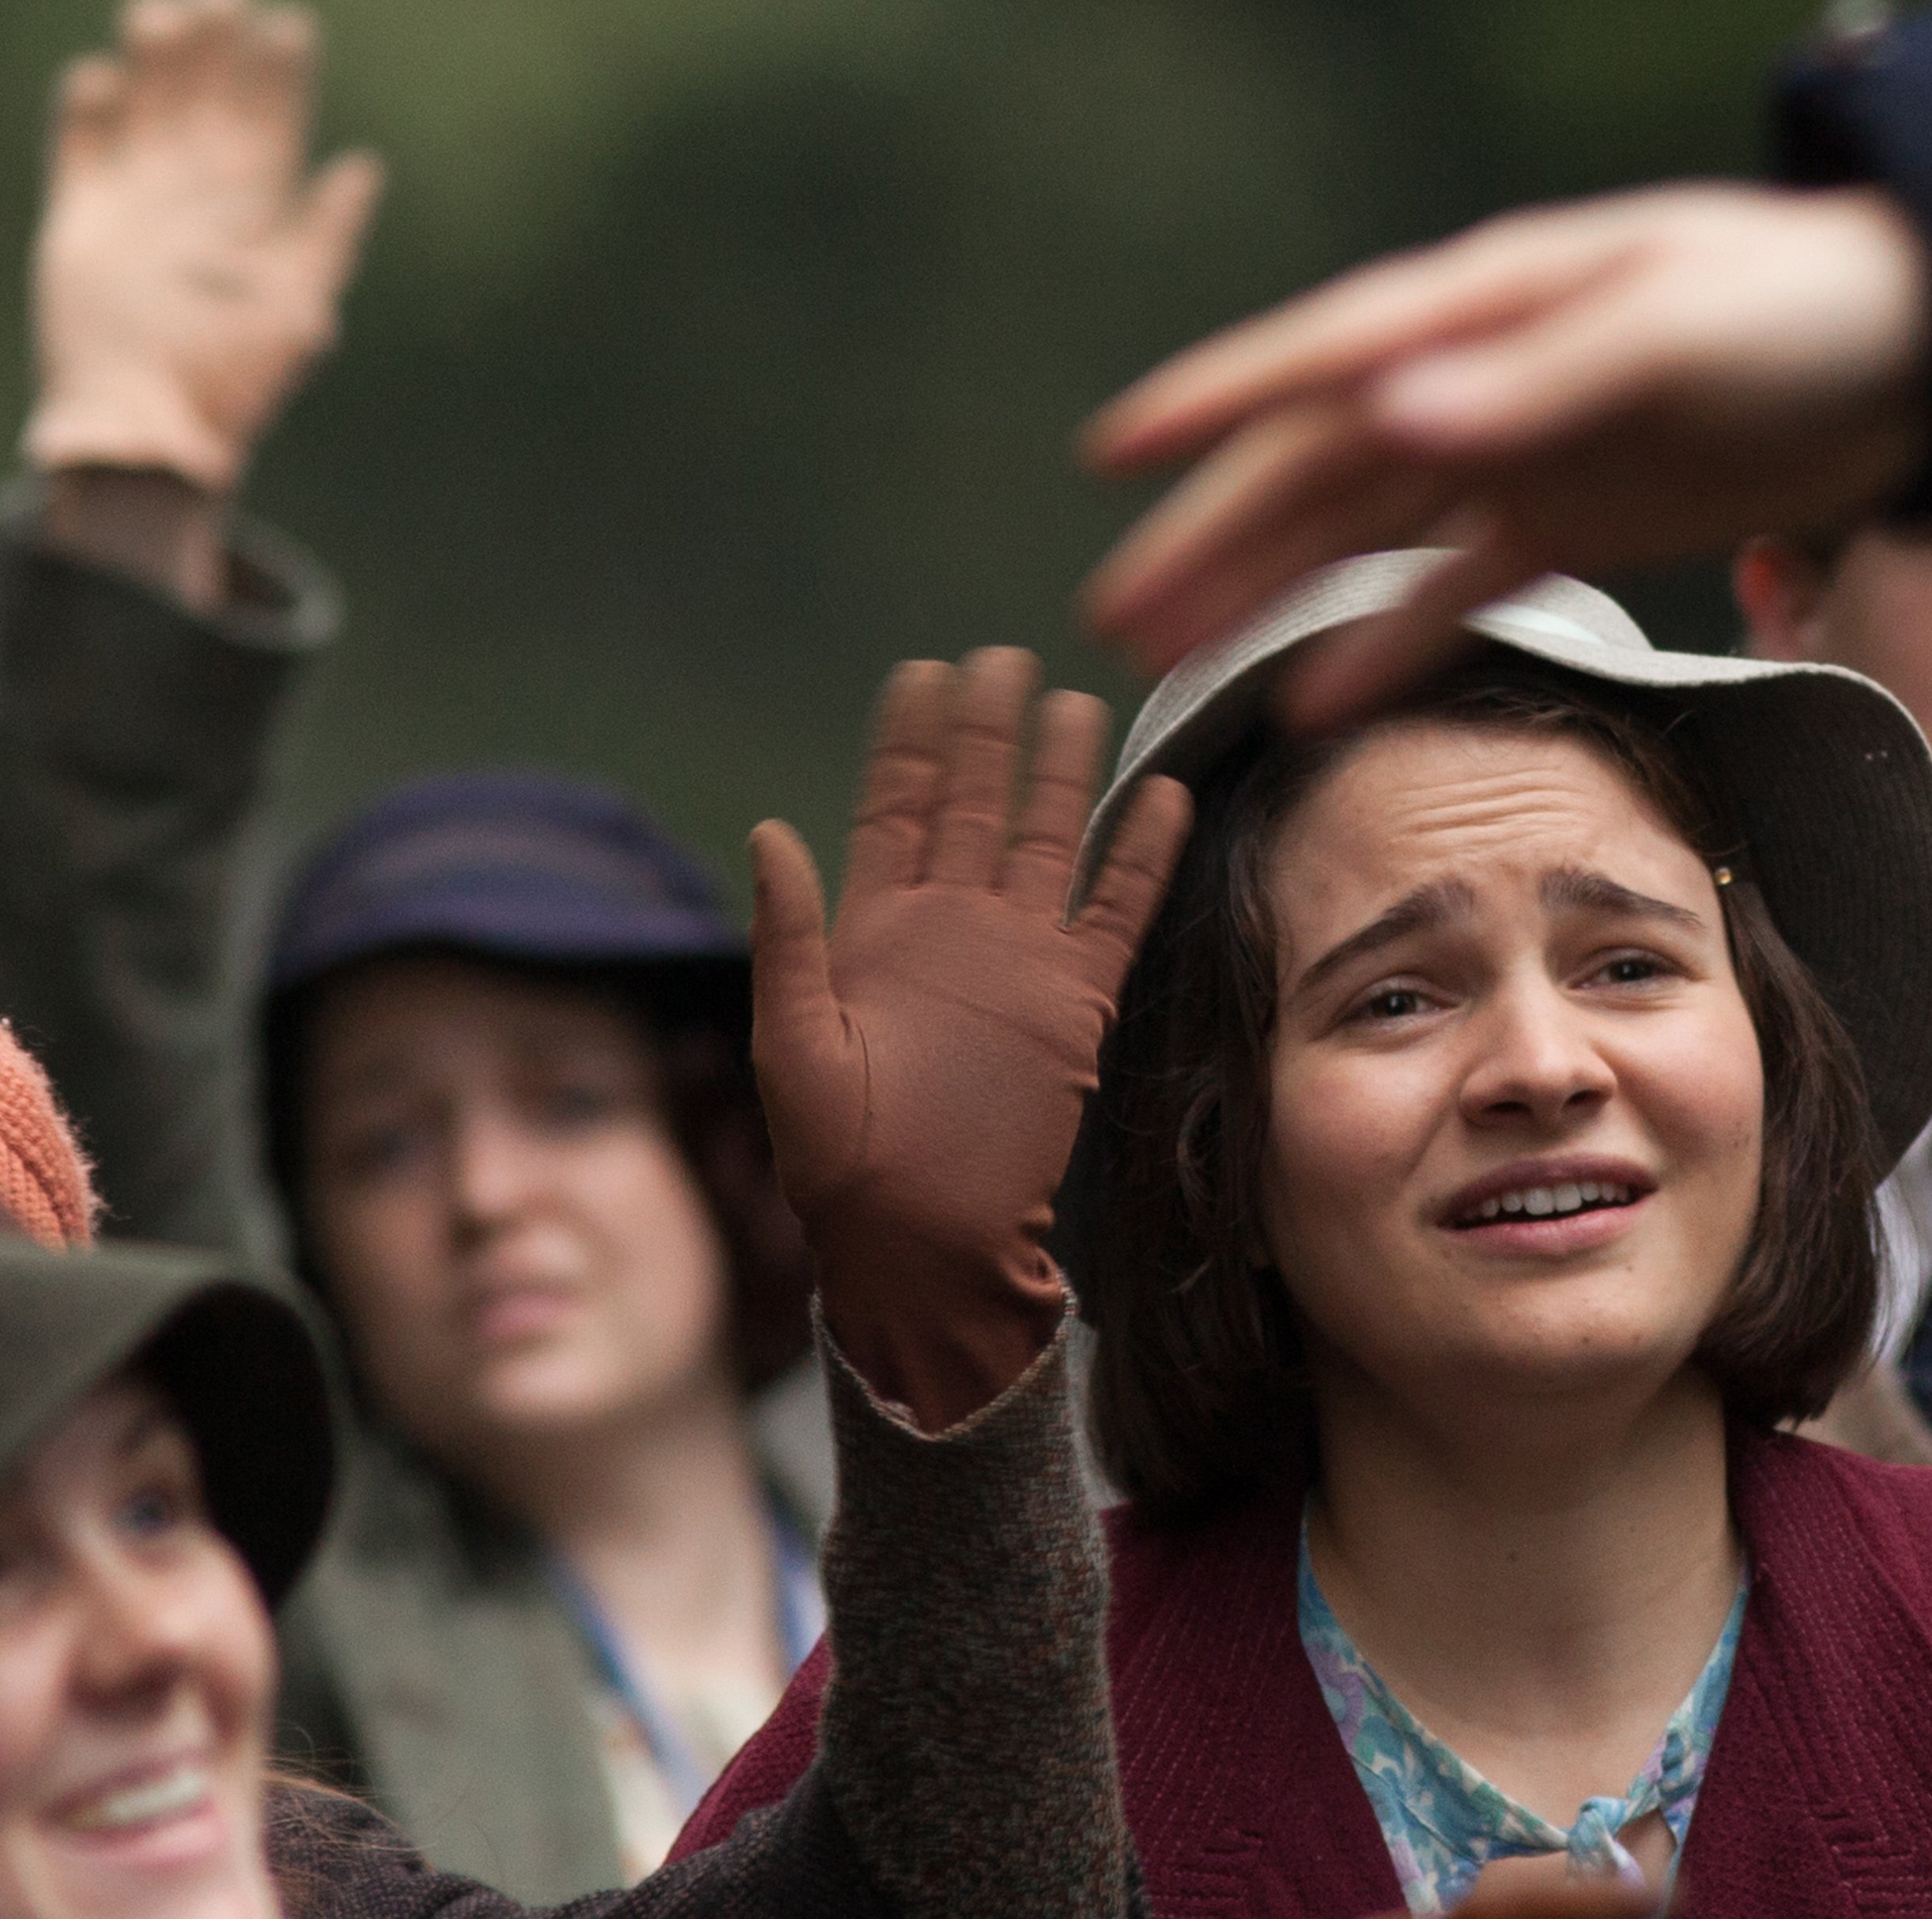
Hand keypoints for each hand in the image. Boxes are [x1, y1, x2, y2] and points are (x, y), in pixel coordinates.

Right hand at [24, 0, 383, 498]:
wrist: (149, 432)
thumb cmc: (230, 382)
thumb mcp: (295, 309)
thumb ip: (325, 237)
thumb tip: (365, 167)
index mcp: (253, 212)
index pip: (270, 123)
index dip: (279, 75)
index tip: (290, 27)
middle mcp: (196, 195)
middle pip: (206, 96)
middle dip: (212, 44)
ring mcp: (136, 200)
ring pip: (146, 106)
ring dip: (153, 62)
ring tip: (162, 16)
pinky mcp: (79, 220)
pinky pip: (80, 147)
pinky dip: (86, 110)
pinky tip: (99, 78)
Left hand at [747, 650, 1192, 1430]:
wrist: (921, 1244)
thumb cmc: (839, 1166)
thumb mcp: (790, 1049)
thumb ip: (788, 940)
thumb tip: (772, 829)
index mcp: (875, 933)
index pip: (896, 808)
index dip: (908, 741)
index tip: (921, 673)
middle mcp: (953, 931)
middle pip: (976, 804)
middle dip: (987, 732)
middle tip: (1001, 660)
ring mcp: (1018, 963)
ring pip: (1049, 841)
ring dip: (1061, 773)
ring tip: (1074, 704)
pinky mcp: (1075, 1004)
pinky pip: (1116, 912)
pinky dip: (1139, 855)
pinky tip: (1159, 795)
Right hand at [1079, 185, 1931, 726]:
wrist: (1928, 348)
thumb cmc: (1805, 311)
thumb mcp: (1671, 335)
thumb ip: (1534, 385)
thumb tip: (1393, 413)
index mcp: (1494, 304)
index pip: (1326, 358)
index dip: (1219, 405)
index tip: (1115, 453)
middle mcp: (1487, 376)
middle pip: (1320, 461)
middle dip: (1212, 534)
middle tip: (1112, 614)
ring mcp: (1525, 451)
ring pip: (1363, 531)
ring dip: (1267, 593)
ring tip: (1170, 657)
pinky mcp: (1575, 520)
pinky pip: (1453, 590)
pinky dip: (1386, 646)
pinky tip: (1314, 703)